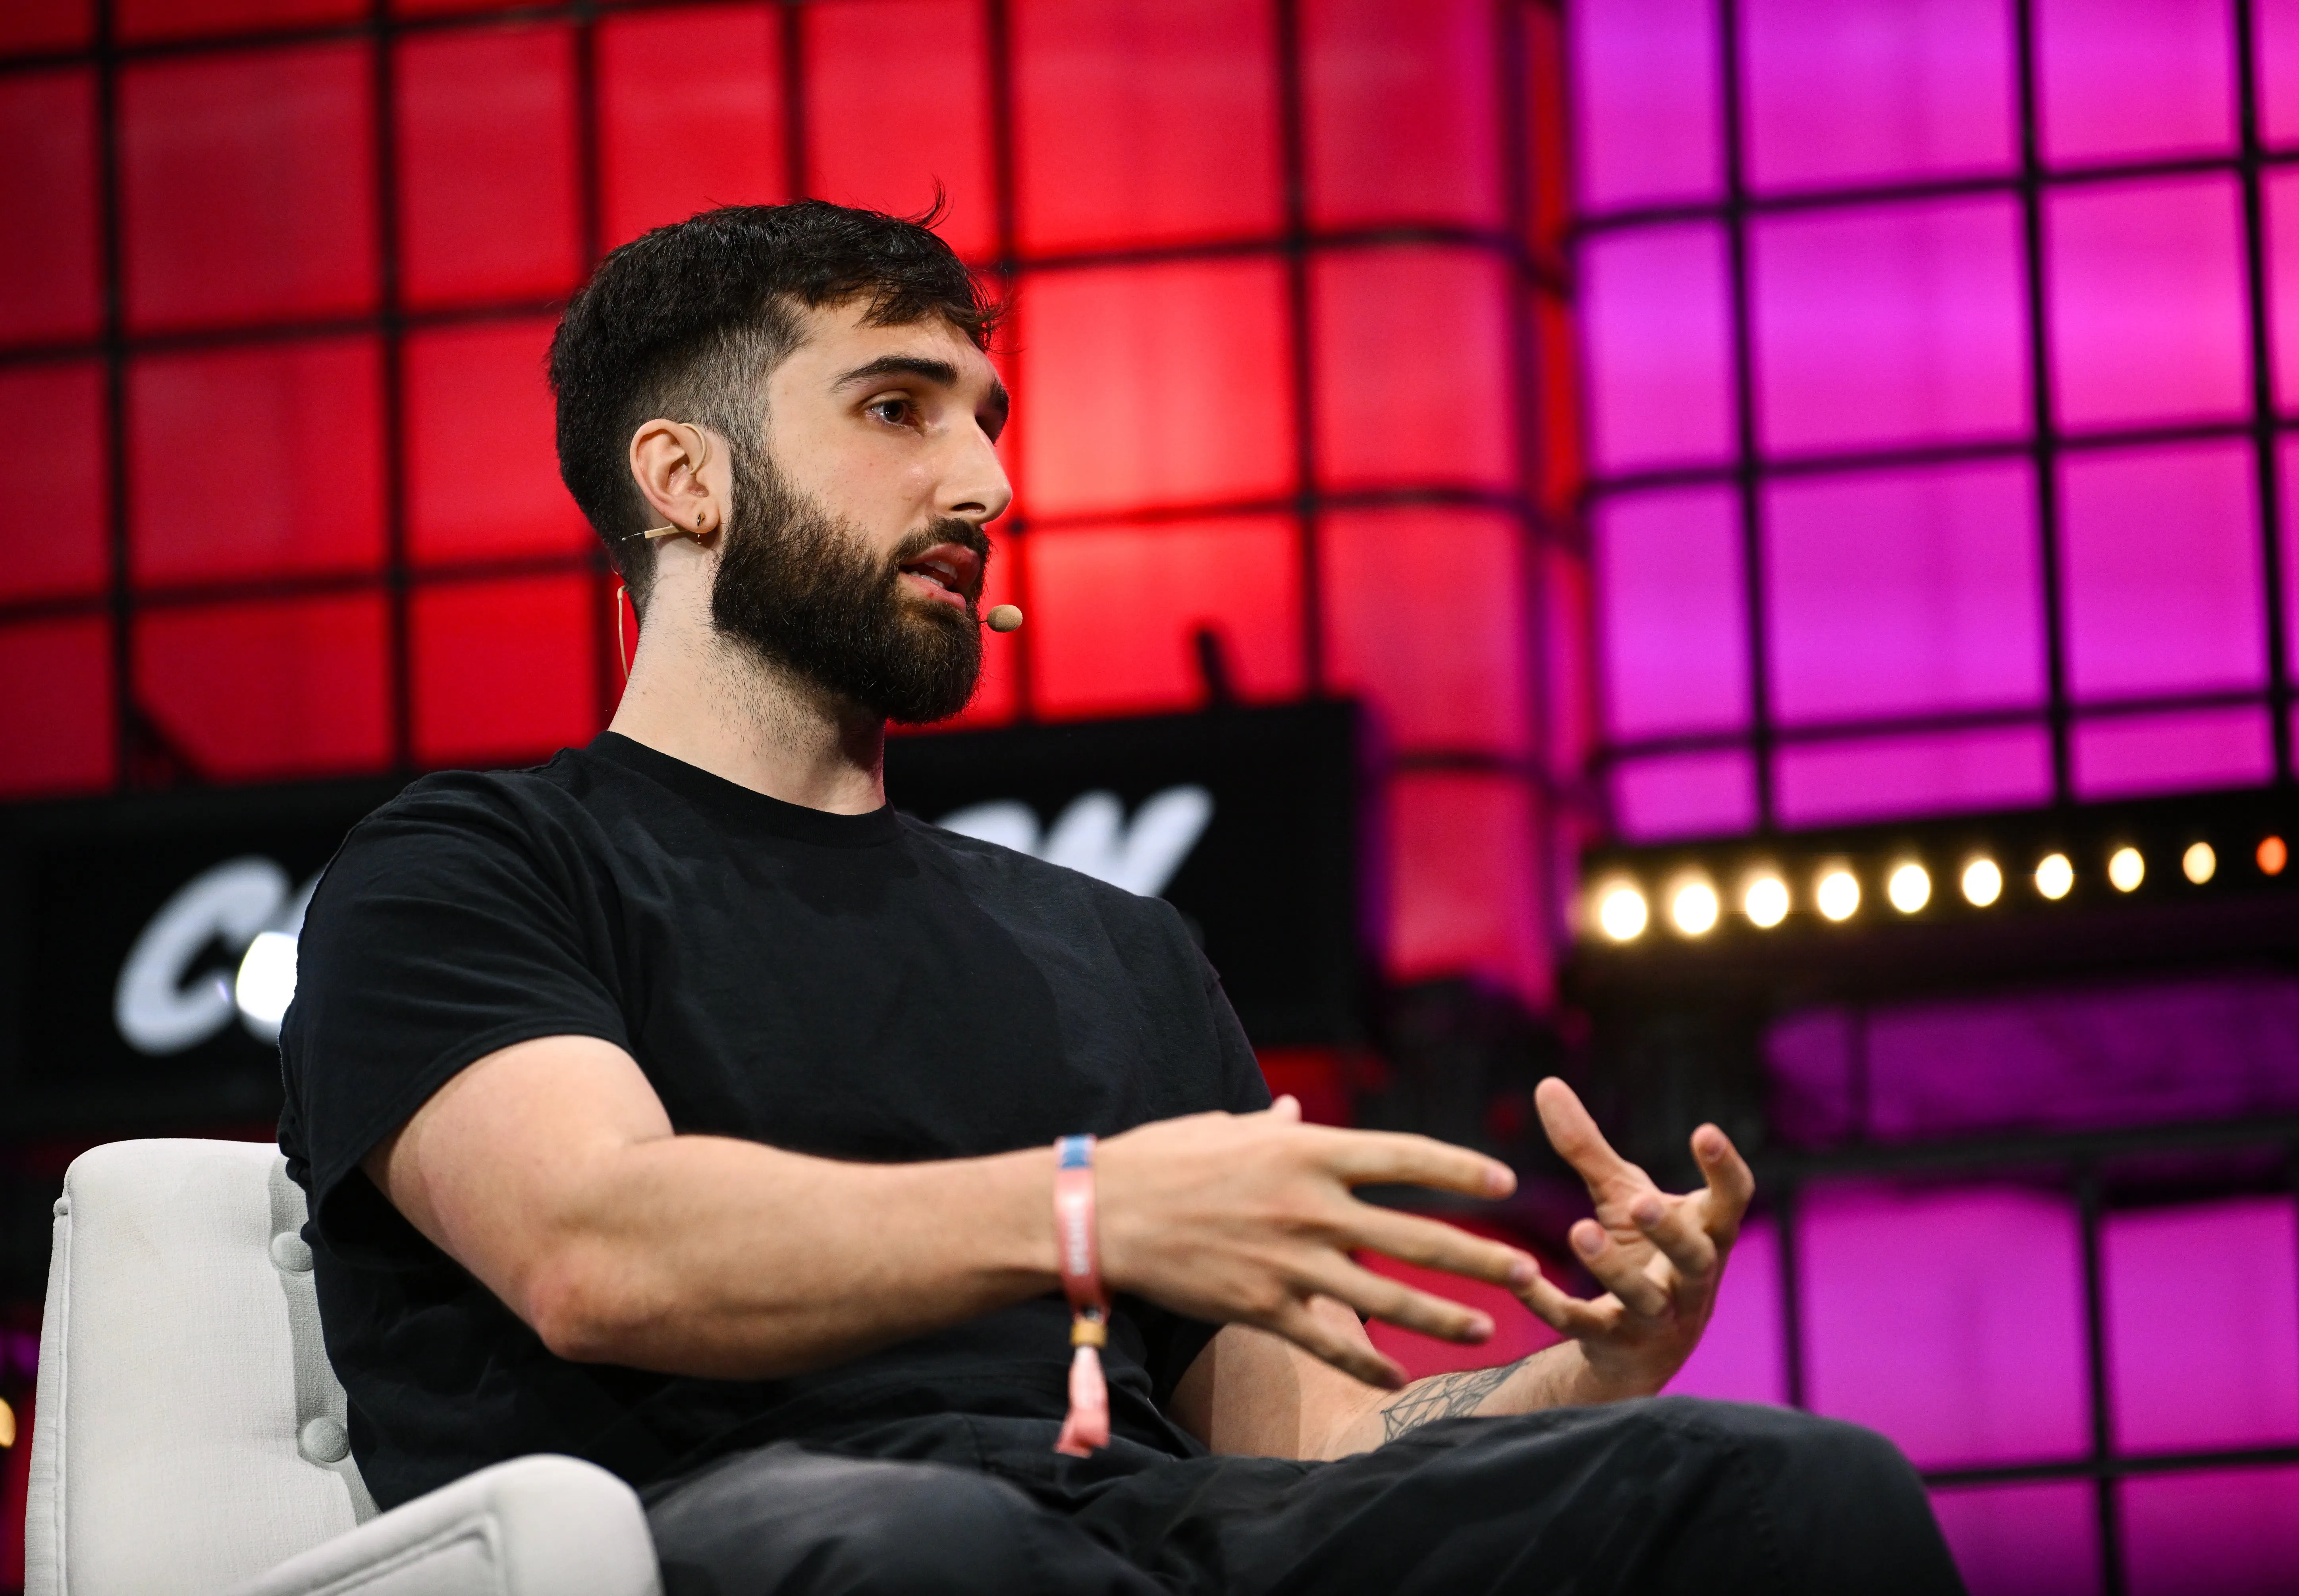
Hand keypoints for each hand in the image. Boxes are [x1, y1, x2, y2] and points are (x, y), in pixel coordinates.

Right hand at [1095, 1097, 1541, 1388]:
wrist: (1101, 1212)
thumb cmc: (1162, 1159)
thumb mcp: (1225, 1127)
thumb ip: (1272, 1125)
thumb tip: (1296, 1107)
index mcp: (1303, 1148)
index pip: (1402, 1156)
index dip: (1458, 1170)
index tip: (1504, 1182)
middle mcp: (1307, 1204)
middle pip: (1413, 1235)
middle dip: (1477, 1257)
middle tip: (1527, 1271)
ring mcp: (1288, 1260)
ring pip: (1385, 1297)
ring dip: (1443, 1316)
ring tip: (1488, 1328)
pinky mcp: (1262, 1307)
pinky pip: (1330, 1341)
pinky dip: (1369, 1363)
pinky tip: (1400, 1380)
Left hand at [1515, 1078, 1753, 1400]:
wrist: (1638, 1345)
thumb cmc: (1644, 1252)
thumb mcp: (1621, 1196)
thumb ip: (1588, 1148)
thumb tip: (1546, 1083)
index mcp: (1706, 1234)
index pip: (1731, 1202)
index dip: (1725, 1171)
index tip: (1705, 1132)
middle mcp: (1691, 1280)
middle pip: (1694, 1258)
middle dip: (1670, 1232)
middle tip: (1641, 1204)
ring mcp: (1657, 1318)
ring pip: (1644, 1298)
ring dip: (1613, 1268)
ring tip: (1580, 1230)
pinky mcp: (1613, 1342)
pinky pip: (1581, 1325)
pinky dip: (1549, 1303)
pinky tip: (1519, 1276)